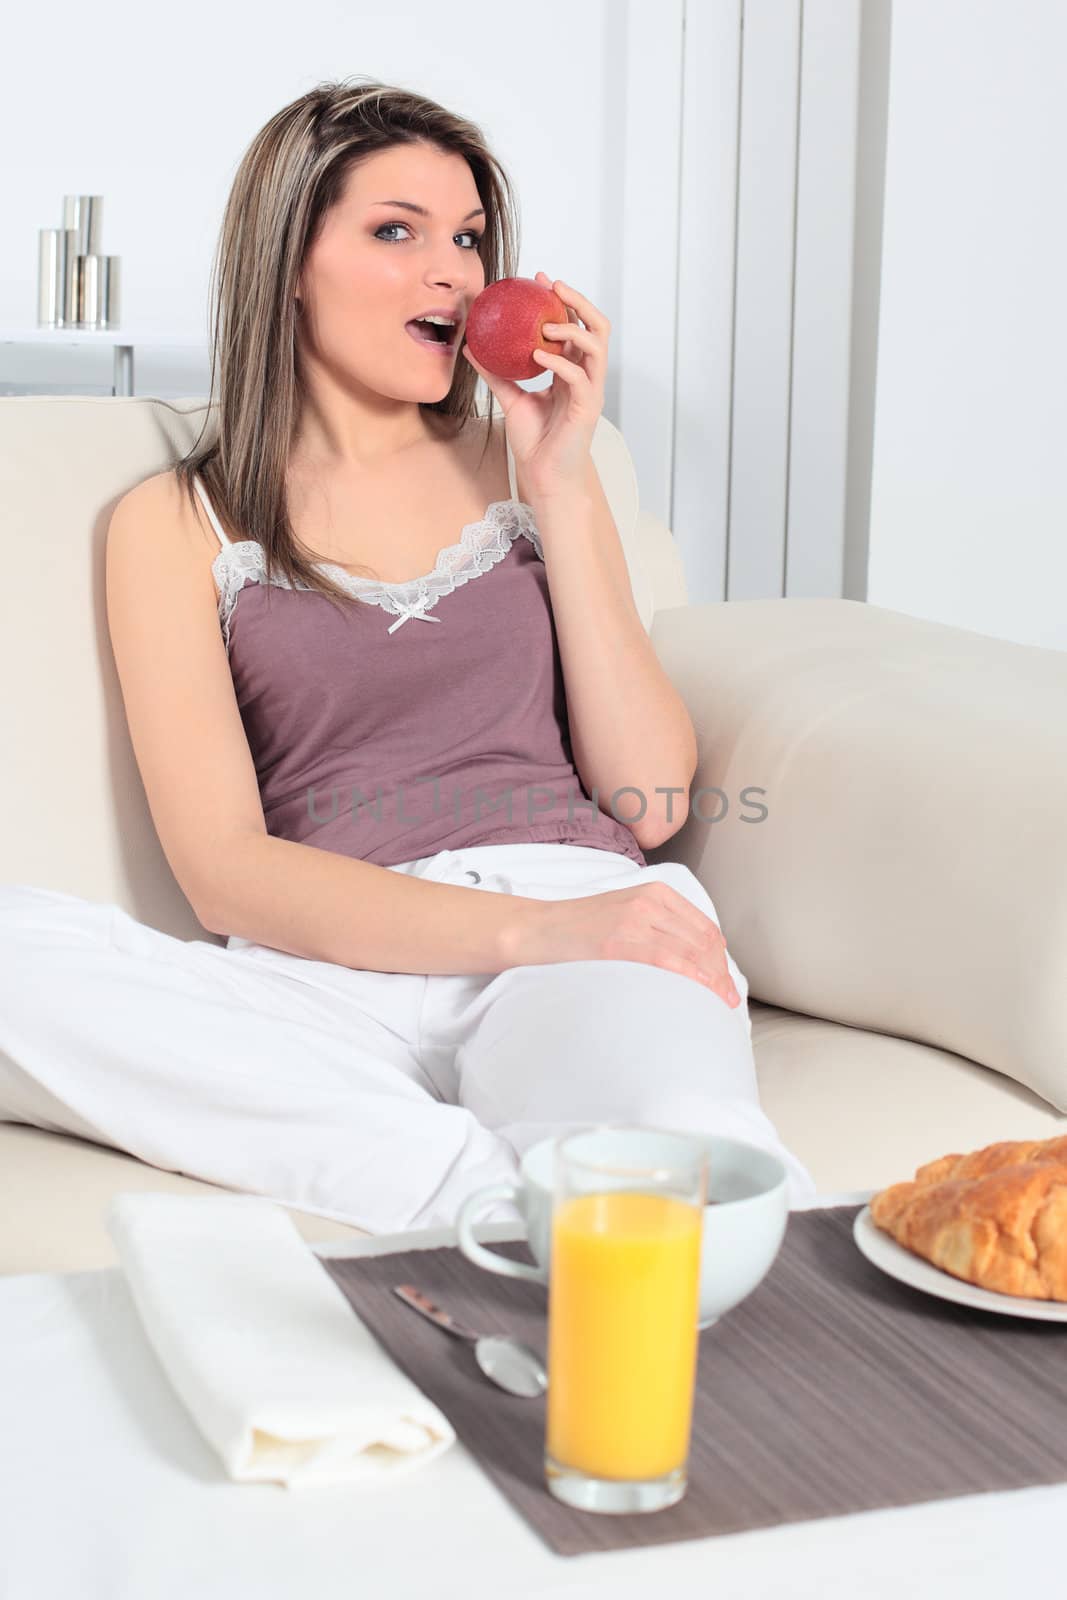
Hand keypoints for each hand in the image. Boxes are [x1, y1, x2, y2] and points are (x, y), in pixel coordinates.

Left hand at [462, 270, 608, 501]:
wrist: (543, 476)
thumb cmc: (534, 442)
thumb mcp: (511, 399)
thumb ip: (496, 373)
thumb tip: (472, 347)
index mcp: (572, 371)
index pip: (575, 326)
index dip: (562, 300)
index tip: (539, 280)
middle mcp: (586, 377)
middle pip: (596, 327)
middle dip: (578, 300)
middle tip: (553, 285)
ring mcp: (590, 392)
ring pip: (597, 347)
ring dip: (573, 328)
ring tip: (547, 322)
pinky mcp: (587, 408)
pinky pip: (579, 377)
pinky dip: (560, 362)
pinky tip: (539, 354)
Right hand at [503, 880, 741, 1008]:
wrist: (536, 929)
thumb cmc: (577, 929)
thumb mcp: (625, 914)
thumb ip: (657, 926)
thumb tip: (690, 958)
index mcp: (655, 893)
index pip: (704, 927)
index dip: (721, 958)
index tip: (725, 982)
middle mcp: (650, 902)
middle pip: (703, 941)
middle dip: (721, 973)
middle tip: (728, 999)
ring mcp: (634, 920)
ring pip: (691, 951)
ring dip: (713, 980)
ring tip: (721, 1003)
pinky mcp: (618, 941)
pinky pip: (668, 959)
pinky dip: (692, 977)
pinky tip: (703, 992)